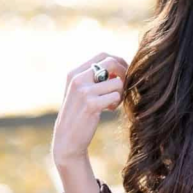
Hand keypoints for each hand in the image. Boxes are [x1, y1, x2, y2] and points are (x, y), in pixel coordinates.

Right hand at [51, 52, 128, 166]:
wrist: (68, 137)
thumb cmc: (79, 113)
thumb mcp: (81, 91)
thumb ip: (94, 78)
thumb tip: (119, 65)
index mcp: (74, 72)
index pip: (103, 55)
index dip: (118, 61)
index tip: (124, 72)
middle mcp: (77, 78)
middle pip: (112, 63)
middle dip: (124, 74)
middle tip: (124, 86)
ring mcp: (84, 91)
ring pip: (117, 83)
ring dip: (120, 93)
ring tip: (112, 103)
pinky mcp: (91, 104)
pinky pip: (116, 96)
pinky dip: (116, 103)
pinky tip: (108, 109)